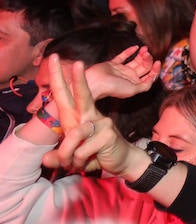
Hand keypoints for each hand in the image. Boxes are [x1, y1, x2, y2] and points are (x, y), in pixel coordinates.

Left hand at [40, 56, 142, 176]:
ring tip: (73, 164)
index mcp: (79, 114)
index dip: (59, 76)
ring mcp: (101, 123)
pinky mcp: (107, 134)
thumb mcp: (71, 153)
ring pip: (73, 137)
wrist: (121, 161)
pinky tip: (87, 162)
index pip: (66, 93)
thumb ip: (57, 156)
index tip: (54, 58)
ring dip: (68, 156)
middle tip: (78, 63)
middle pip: (82, 94)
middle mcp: (90, 115)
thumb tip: (46, 160)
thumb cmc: (95, 153)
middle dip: (79, 79)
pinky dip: (79, 161)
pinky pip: (81, 150)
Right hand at [84, 45, 160, 99]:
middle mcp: (129, 78)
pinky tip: (136, 47)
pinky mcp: (112, 65)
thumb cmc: (113, 88)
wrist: (95, 83)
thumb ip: (144, 86)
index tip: (158, 62)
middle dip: (147, 60)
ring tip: (145, 48)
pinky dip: (129, 52)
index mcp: (135, 85)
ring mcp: (121, 71)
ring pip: (135, 61)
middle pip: (143, 67)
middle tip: (147, 53)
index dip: (155, 70)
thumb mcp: (133, 90)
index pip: (149, 76)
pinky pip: (123, 57)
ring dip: (141, 55)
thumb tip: (152, 79)